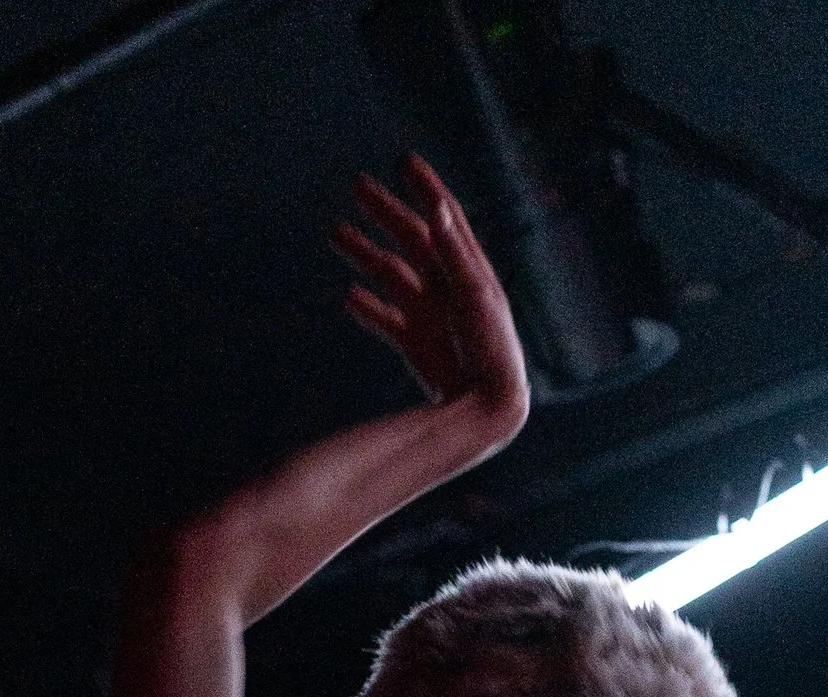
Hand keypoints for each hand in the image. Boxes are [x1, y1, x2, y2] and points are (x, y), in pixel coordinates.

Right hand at [331, 158, 530, 429]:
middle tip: (357, 185)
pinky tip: (348, 296)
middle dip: (385, 211)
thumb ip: (452, 251)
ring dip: (364, 252)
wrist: (488, 405)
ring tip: (335, 231)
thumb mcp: (473, 294)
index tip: (404, 160)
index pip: (444, 215)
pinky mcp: (414, 342)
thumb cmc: (491, 347)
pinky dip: (366, 308)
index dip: (425, 186)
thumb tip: (435, 206)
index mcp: (466, 265)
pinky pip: (384, 319)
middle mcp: (446, 284)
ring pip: (390, 273)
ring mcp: (428, 312)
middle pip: (411, 237)